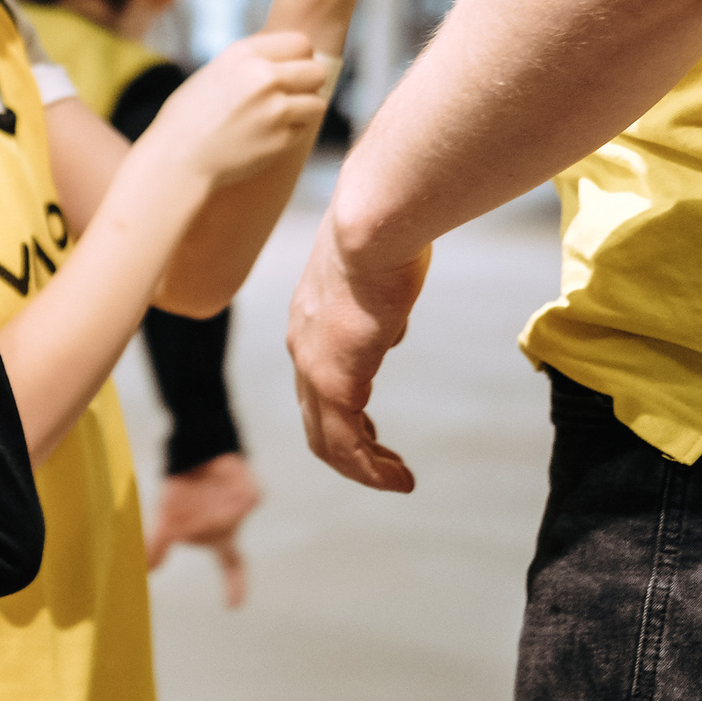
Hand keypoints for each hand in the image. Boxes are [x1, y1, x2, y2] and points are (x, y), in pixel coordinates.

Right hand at [144, 32, 329, 190]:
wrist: (178, 158)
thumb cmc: (193, 115)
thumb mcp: (218, 70)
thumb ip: (255, 61)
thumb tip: (298, 57)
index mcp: (245, 54)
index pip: (301, 43)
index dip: (299, 58)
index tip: (289, 71)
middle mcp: (264, 77)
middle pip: (316, 71)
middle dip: (307, 84)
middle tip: (290, 95)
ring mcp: (275, 110)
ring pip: (317, 103)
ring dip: (303, 110)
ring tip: (277, 117)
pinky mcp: (281, 139)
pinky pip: (304, 130)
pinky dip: (292, 133)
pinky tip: (265, 135)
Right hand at [146, 452, 261, 607]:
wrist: (195, 454)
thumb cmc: (183, 493)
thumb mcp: (167, 522)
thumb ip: (156, 547)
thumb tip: (146, 571)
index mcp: (220, 539)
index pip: (232, 565)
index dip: (235, 586)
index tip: (233, 607)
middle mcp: (233, 528)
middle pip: (220, 537)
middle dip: (206, 526)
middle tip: (193, 512)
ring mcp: (244, 510)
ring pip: (226, 520)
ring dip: (208, 507)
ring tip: (198, 491)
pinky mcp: (252, 493)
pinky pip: (243, 499)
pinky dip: (228, 491)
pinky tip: (218, 481)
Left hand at [287, 216, 426, 492]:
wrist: (373, 220)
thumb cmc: (383, 228)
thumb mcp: (379, 272)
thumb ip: (378, 305)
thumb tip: (389, 322)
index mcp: (310, 320)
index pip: (318, 382)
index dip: (346, 413)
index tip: (374, 433)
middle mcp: (302, 347)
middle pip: (316, 418)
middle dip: (351, 449)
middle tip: (385, 467)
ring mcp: (313, 366)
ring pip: (327, 439)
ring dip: (363, 468)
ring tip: (397, 480)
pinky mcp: (334, 379)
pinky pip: (346, 443)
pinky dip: (370, 471)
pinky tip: (399, 480)